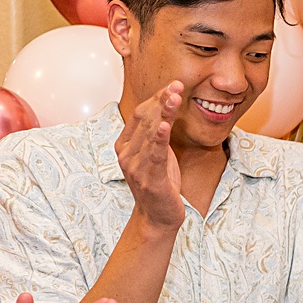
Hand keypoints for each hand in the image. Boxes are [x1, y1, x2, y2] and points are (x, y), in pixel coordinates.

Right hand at [115, 82, 186, 229]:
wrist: (158, 217)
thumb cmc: (160, 184)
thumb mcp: (157, 154)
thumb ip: (156, 135)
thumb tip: (165, 109)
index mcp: (124, 145)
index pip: (139, 114)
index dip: (156, 98)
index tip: (173, 85)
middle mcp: (126, 154)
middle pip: (144, 120)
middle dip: (162, 100)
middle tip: (177, 85)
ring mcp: (136, 166)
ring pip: (150, 133)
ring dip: (163, 113)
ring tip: (175, 97)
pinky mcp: (150, 179)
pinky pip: (154, 154)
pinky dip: (159, 138)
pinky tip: (164, 125)